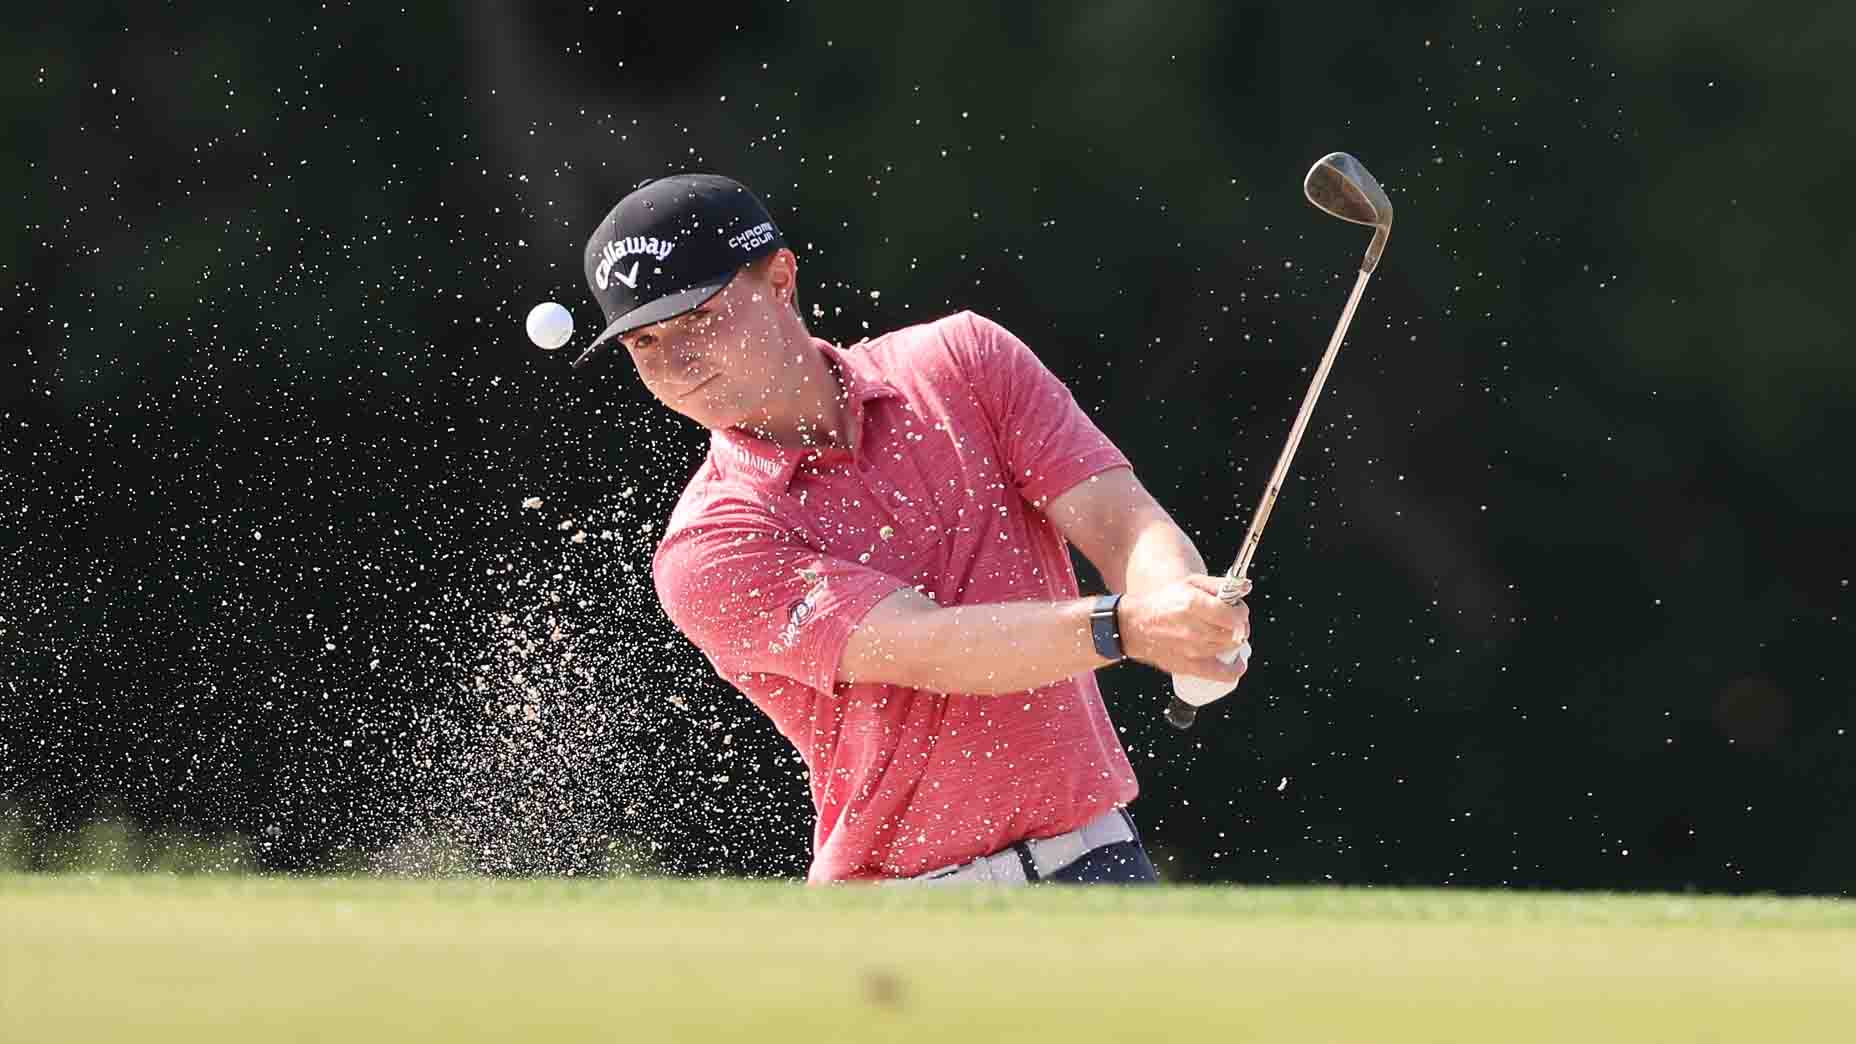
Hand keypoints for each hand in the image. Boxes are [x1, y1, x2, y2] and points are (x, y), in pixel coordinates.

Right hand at [1117, 575, 1251, 683]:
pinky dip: (1234, 670)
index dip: (1241, 611)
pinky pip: (1221, 674)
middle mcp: (1195, 628)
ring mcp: (1192, 650)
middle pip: (1235, 633)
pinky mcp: (1189, 666)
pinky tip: (1236, 663)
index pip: (1235, 614)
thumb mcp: (1189, 584)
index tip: (1238, 609)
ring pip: (1229, 648)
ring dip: (1232, 641)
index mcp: (1194, 604)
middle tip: (1231, 621)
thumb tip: (1245, 587)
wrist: (1133, 625)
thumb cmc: (1161, 602)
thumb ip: (1218, 585)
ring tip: (1221, 633)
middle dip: (1239, 626)